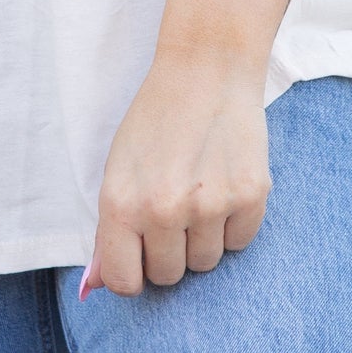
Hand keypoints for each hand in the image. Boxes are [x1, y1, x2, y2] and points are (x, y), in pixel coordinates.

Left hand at [82, 48, 270, 297]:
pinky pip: (239, 242)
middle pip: (169, 275)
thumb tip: (101, 284)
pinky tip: (224, 183)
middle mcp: (163, 210)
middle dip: (170, 250)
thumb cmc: (155, 119)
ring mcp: (209, 205)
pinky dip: (233, 222)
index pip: (126, 282)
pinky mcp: (250, 196)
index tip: (142, 253)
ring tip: (199, 189)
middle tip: (174, 207)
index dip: (134, 271)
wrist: (206, 68)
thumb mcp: (118, 167)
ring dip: (203, 236)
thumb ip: (110, 229)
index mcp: (122, 203)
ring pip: (206, 262)